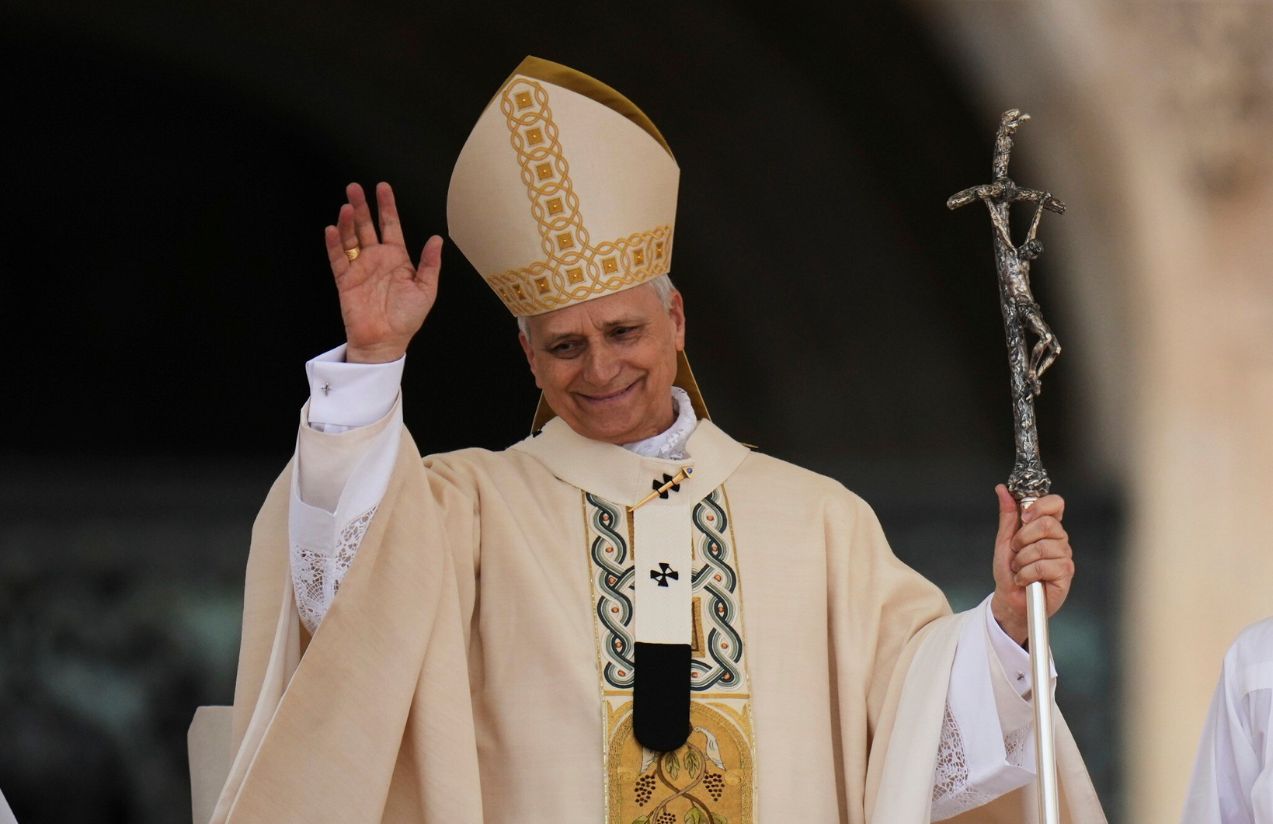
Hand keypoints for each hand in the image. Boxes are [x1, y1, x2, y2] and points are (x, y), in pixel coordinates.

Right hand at [325, 182, 441, 362]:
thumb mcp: (426, 290)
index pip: (391, 226)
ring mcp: (360, 268)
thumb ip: (430, 264)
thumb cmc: (406, 318)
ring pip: (351, 238)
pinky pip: (338, 258)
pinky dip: (334, 244)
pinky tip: (333, 229)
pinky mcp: (345, 280)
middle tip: (355, 187)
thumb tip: (437, 240)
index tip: (383, 188)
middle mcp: (377, 259)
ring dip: (348, 221)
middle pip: (366, 226)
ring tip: (347, 206)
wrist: (386, 341)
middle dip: (362, 206)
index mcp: (397, 259)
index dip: (387, 206)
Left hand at [989, 484, 1073, 646]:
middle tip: (1016, 550)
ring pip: (1043, 547)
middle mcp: (1059, 540)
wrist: (1010, 598)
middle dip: (1023, 538)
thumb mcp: (1004, 540)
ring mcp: (1064, 556)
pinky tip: (1025, 579)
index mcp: (1046, 528)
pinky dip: (1026, 574)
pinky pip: (1044, 566)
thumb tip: (1002, 489)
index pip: (1056, 503)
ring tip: (1019, 568)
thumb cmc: (1009, 571)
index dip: (1040, 506)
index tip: (1024, 516)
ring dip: (1022, 560)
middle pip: (1048, 524)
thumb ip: (1008, 515)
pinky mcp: (1065, 574)